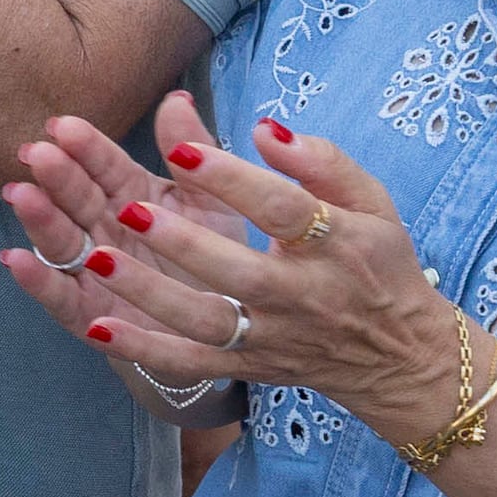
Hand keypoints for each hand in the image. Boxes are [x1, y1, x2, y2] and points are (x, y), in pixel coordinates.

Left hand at [0, 96, 471, 445]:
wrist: (399, 356)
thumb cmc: (377, 262)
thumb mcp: (371, 202)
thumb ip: (322, 161)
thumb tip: (265, 128)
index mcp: (336, 245)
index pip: (283, 209)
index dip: (234, 180)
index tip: (185, 151)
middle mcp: (302, 296)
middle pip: (238, 272)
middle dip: (183, 243)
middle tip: (128, 210)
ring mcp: (271, 338)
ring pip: (205, 322)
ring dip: (148, 294)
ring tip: (97, 259)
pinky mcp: (248, 367)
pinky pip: (191, 365)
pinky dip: (144, 350)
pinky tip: (97, 328)